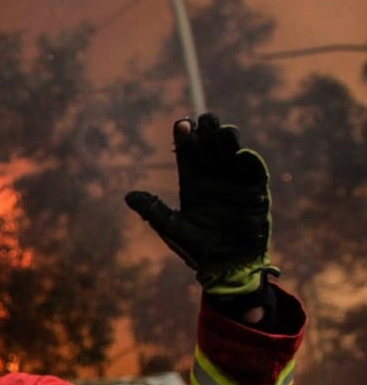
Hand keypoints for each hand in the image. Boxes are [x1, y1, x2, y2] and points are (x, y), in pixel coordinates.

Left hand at [125, 113, 279, 294]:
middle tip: (205, 119)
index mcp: (192, 183)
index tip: (181, 123)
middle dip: (208, 131)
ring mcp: (235, 182)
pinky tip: (242, 155)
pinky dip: (250, 162)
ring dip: (228, 139)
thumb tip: (129, 195)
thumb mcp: (173, 229)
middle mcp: (213, 177)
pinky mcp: (256, 191)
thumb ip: (154, 211)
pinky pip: (254, 172)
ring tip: (223, 132)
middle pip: (210, 146)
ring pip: (232, 152)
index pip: (187, 154)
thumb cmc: (198, 249)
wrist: (228, 266)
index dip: (185, 138)